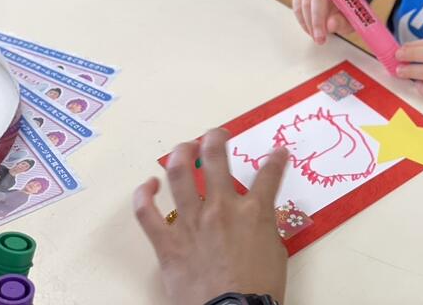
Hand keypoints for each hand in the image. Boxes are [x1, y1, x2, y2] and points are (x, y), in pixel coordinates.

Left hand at [133, 129, 288, 304]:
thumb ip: (265, 227)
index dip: (276, 159)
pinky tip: (149, 185)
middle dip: (216, 139)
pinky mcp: (168, 242)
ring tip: (185, 147)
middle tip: (217, 134)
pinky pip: (147, 213)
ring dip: (182, 154)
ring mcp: (192, 222)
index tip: (278, 151)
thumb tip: (258, 219)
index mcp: (254, 211)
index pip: (269, 174)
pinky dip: (144, 195)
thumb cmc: (259, 289)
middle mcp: (222, 208)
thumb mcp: (275, 252)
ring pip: (180, 174)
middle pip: (217, 158)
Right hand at [291, 0, 363, 43]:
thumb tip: (329, 24)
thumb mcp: (353, 19)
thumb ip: (344, 21)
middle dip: (318, 17)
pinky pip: (298, 1)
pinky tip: (309, 29)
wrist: (342, 2)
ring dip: (309, 20)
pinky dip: (302, 18)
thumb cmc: (350, 8)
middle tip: (321, 36)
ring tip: (317, 37)